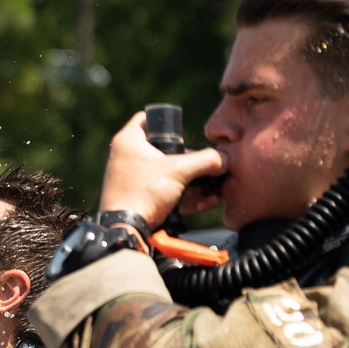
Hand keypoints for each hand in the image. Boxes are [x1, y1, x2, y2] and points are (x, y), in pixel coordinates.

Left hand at [98, 111, 227, 229]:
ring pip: (166, 174)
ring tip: (213, 187)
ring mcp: (131, 178)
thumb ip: (205, 161)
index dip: (167, 121)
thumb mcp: (179, 171)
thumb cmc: (143, 193)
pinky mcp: (138, 197)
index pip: (147, 118)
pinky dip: (182, 195)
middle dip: (188, 159)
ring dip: (190, 181)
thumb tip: (224, 160)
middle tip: (205, 165)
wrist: (125, 229)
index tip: (183, 130)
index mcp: (129, 141)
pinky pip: (163, 192)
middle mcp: (127, 157)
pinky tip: (206, 201)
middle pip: (162, 149)